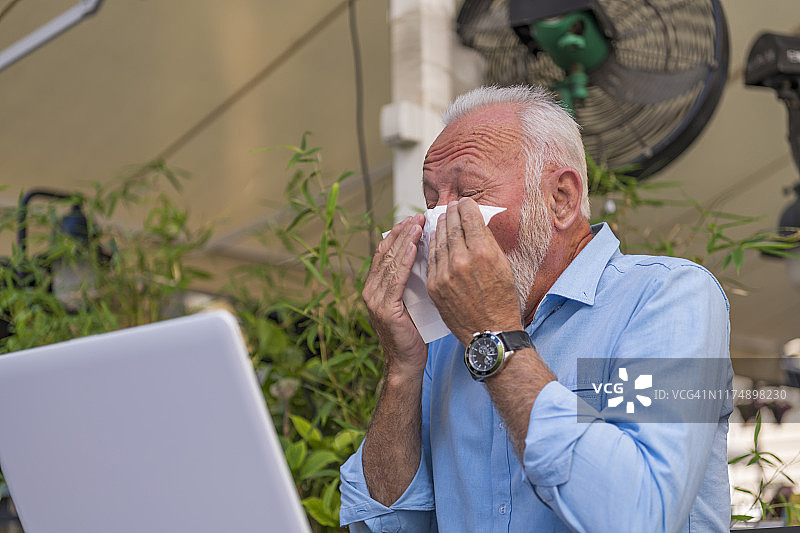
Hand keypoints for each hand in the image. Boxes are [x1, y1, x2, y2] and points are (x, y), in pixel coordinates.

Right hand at [362, 213, 427, 378]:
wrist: (407, 361)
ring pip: (390, 262)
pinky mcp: (384, 308)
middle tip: (418, 216)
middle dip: (403, 233)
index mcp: (376, 286)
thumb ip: (413, 280)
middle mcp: (371, 290)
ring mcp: (375, 299)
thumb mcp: (413, 299)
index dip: (398, 234)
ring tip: (418, 226)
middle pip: (386, 253)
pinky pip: (395, 279)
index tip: (413, 219)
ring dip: (405, 242)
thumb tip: (428, 254)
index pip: (385, 253)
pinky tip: (414, 248)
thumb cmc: (414, 332)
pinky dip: (405, 261)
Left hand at [427, 198, 521, 345]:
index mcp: (483, 253)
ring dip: (440, 226)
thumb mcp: (503, 266)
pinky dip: (432, 245)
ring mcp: (445, 274)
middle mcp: (462, 261)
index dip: (466, 207)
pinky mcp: (434, 286)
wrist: (489, 333)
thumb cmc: (502, 301)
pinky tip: (434, 238)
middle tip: (451, 205)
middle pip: (452, 227)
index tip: (465, 202)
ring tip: (442, 217)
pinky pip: (431, 259)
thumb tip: (477, 224)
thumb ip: (488, 243)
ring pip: (439, 241)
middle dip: (452, 213)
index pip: (470, 218)